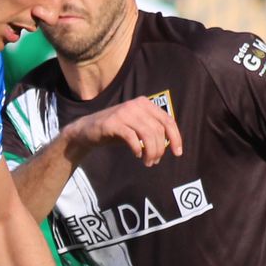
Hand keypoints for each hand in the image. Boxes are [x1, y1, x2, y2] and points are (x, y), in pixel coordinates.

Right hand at [63, 98, 181, 166]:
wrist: (87, 130)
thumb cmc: (116, 130)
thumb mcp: (137, 127)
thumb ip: (153, 130)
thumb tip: (170, 144)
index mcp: (145, 103)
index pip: (168, 120)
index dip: (176, 137)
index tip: (177, 153)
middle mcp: (136, 105)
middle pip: (158, 130)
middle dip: (160, 149)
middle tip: (154, 162)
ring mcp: (124, 112)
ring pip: (147, 134)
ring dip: (151, 152)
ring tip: (147, 162)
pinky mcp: (112, 123)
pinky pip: (132, 137)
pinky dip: (137, 148)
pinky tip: (137, 155)